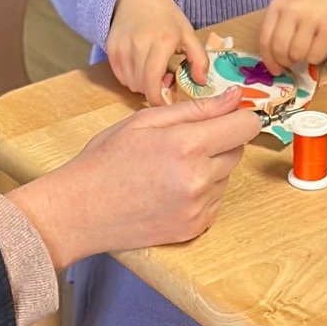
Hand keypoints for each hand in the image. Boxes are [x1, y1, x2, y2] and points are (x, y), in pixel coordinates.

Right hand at [11, 88, 257, 269]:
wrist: (80, 210)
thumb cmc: (106, 159)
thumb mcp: (145, 121)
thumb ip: (195, 108)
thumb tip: (234, 97)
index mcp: (187, 145)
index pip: (245, 126)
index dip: (238, 117)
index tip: (225, 117)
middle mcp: (199, 179)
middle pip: (237, 150)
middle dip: (219, 141)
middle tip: (182, 142)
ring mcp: (198, 208)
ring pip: (226, 176)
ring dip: (209, 167)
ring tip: (170, 168)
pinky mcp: (194, 228)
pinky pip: (215, 200)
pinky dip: (201, 192)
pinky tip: (170, 189)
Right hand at [107, 0, 210, 105]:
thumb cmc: (165, 16)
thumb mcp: (188, 33)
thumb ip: (199, 59)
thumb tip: (201, 83)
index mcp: (161, 42)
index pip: (153, 82)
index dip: (158, 100)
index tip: (167, 103)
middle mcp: (137, 46)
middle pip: (141, 87)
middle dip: (154, 90)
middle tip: (165, 77)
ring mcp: (121, 48)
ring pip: (130, 84)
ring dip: (142, 84)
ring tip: (152, 70)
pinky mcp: (110, 49)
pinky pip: (120, 76)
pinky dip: (131, 77)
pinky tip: (140, 65)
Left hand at [258, 0, 326, 72]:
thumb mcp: (289, 3)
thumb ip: (279, 25)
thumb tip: (275, 60)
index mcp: (278, 5)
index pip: (265, 40)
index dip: (268, 60)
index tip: (275, 69)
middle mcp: (292, 11)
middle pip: (280, 50)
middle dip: (285, 61)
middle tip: (293, 61)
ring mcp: (312, 19)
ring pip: (297, 55)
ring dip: (302, 59)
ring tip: (308, 49)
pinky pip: (315, 56)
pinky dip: (316, 58)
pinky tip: (320, 47)